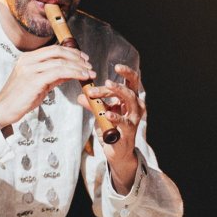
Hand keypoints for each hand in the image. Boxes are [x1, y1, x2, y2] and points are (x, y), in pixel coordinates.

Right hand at [0, 45, 93, 128]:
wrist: (3, 110)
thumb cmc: (20, 98)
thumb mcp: (39, 83)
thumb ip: (53, 76)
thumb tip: (70, 73)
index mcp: (28, 58)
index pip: (53, 49)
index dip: (71, 52)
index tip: (83, 58)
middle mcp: (28, 60)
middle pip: (58, 52)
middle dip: (77, 57)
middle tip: (89, 64)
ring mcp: (30, 69)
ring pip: (60, 62)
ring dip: (79, 67)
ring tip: (89, 73)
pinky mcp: (34, 80)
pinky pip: (59, 73)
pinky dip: (74, 73)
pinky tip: (82, 77)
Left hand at [80, 63, 144, 192]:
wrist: (118, 151)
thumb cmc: (113, 129)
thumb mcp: (101, 113)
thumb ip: (93, 104)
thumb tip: (81, 95)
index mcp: (130, 99)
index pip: (132, 81)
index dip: (126, 72)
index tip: (116, 65)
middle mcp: (135, 106)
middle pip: (129, 89)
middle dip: (116, 83)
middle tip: (104, 80)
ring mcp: (134, 118)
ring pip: (129, 100)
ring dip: (117, 92)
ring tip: (107, 86)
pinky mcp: (129, 131)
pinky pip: (124, 122)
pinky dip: (115, 117)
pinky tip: (107, 114)